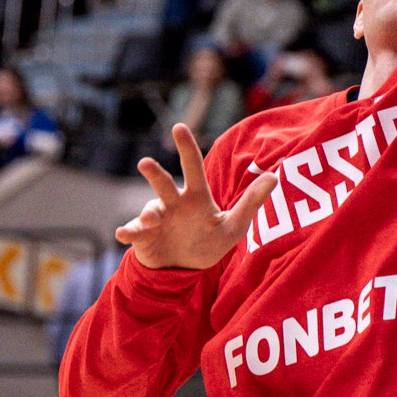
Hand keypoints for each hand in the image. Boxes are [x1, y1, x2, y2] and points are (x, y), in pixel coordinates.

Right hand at [116, 122, 279, 270]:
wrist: (183, 269)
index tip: (179, 127)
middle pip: (164, 184)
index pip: (192, 167)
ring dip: (148, 213)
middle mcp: (174, 203)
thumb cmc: (208, 242)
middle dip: (155, 174)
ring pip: (150, 210)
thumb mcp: (234, 226)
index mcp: (196, 197)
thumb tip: (274, 177)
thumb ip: (251, 202)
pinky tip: (122, 234)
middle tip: (145, 163)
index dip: (186, 147)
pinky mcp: (143, 237)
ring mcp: (157, 220)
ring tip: (150, 217)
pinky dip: (128, 232)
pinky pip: (133, 232)